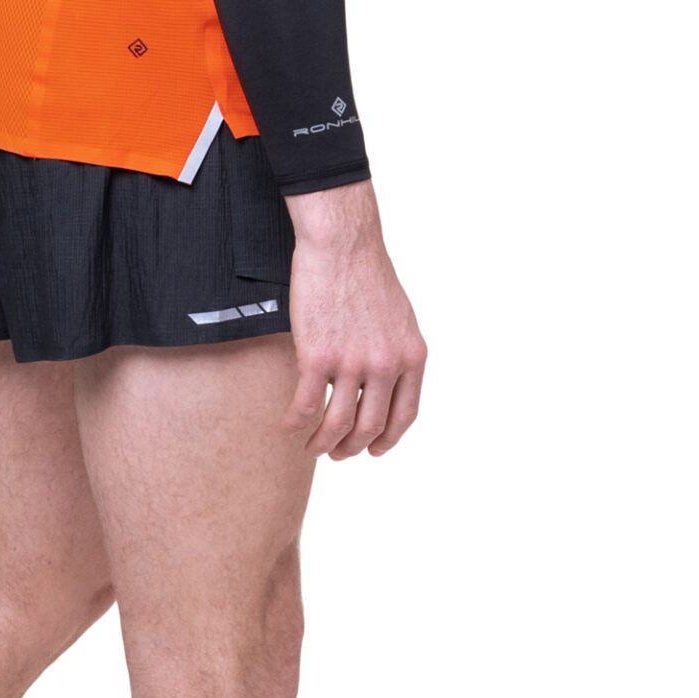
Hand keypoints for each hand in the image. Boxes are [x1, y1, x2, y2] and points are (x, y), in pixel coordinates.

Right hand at [280, 180, 426, 457]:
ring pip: (338, 424)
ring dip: (323, 444)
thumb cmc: (366, 272)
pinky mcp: (318, 356)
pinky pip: (306, 404)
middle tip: (337, 453)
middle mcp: (385, 365)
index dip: (388, 439)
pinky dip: (296, 423)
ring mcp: (352, 363)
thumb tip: (386, 382)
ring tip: (312, 449)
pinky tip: (288, 426)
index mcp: (411, 356)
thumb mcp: (400, 317)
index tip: (374, 449)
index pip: (404, 415)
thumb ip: (396, 352)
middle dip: (352, 448)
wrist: (342, 244)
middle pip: (370, 426)